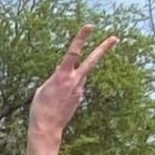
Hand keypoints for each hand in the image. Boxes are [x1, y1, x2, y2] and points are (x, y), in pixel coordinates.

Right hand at [29, 25, 117, 146]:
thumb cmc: (40, 108)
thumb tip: (61, 70)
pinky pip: (75, 87)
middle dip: (103, 48)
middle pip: (92, 61)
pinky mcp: (79, 98)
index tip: (89, 27)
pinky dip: (68, 89)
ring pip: (79, 75)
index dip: (81, 38)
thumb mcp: (43, 87)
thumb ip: (55, 76)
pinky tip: (58, 101)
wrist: (46, 128)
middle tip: (115, 38)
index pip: (73, 52)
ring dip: (71, 78)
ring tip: (56, 94)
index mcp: (62, 75)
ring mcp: (79, 90)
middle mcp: (74, 81)